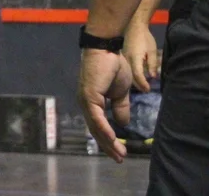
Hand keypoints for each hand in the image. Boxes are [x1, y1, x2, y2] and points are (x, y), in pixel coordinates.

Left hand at [78, 48, 132, 162]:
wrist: (108, 50)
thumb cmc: (113, 66)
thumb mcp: (120, 92)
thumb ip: (120, 108)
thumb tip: (123, 124)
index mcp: (92, 103)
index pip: (98, 127)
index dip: (109, 140)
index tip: (120, 152)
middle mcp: (86, 103)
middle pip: (95, 130)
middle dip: (108, 146)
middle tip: (120, 158)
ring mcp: (86, 100)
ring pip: (95, 126)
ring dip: (107, 141)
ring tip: (119, 154)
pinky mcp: (89, 95)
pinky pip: (96, 116)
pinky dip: (104, 128)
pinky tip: (112, 138)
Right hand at [122, 23, 159, 92]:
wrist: (134, 26)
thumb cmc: (145, 38)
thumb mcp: (152, 51)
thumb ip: (152, 64)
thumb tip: (153, 77)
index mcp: (135, 59)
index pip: (138, 74)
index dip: (143, 83)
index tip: (148, 90)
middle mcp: (127, 60)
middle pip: (131, 76)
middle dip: (138, 85)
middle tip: (146, 90)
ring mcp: (123, 58)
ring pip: (128, 73)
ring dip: (134, 80)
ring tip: (142, 86)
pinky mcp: (123, 56)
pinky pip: (126, 68)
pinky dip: (131, 74)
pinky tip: (135, 77)